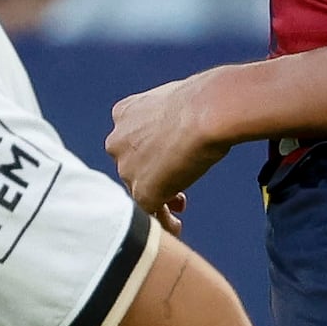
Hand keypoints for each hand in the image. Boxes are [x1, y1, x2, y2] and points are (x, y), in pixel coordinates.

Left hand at [108, 68, 247, 213]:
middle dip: (154, 175)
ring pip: (139, 189)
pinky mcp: (143, 190)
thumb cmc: (206, 100)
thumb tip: (191, 119)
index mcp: (124, 113)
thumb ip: (171, 115)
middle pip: (131, 166)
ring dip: (157, 199)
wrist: (209, 111)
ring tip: (178, 206)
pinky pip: (150, 212)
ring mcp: (128, 167)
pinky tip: (176, 225)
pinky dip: (162, 221)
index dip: (150, 152)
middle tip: (177, 185)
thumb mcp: (179, 99)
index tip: (168, 157)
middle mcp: (117, 140)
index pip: (131, 139)